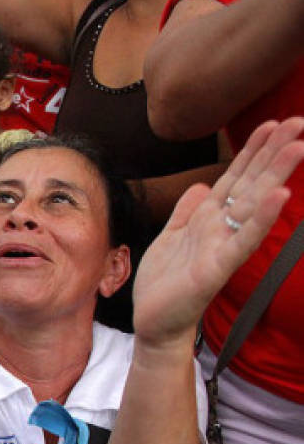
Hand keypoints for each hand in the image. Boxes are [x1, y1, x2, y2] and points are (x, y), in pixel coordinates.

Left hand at [132, 117, 303, 348]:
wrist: (154, 321)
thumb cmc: (165, 282)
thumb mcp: (171, 237)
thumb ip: (187, 211)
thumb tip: (202, 184)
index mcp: (208, 219)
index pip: (235, 178)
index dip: (252, 150)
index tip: (272, 123)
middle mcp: (220, 229)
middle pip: (250, 183)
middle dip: (273, 152)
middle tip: (299, 121)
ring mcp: (221, 247)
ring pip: (252, 205)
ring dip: (275, 176)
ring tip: (298, 146)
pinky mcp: (216, 268)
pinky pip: (242, 240)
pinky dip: (260, 219)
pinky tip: (278, 197)